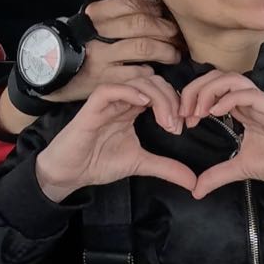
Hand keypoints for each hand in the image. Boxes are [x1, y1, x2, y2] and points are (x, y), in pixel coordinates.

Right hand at [34, 78, 196, 201]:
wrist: (70, 173)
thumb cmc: (99, 162)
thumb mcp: (140, 163)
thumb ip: (166, 167)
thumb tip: (194, 182)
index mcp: (133, 108)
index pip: (160, 90)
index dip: (177, 101)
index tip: (186, 125)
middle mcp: (122, 100)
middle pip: (153, 81)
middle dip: (171, 99)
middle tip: (176, 125)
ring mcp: (107, 102)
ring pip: (136, 81)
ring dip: (157, 97)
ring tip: (165, 121)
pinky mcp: (92, 108)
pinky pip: (110, 89)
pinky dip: (129, 91)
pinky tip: (143, 104)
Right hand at [48, 0, 183, 102]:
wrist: (48, 72)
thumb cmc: (77, 44)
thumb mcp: (89, 23)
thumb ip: (114, 14)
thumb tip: (152, 6)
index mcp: (94, 16)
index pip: (130, 3)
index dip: (152, 7)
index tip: (162, 12)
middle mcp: (97, 34)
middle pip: (141, 25)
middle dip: (164, 29)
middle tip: (174, 34)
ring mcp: (101, 58)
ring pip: (143, 48)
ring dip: (165, 50)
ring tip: (174, 54)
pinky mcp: (105, 80)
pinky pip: (137, 72)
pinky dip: (150, 71)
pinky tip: (154, 71)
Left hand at [181, 71, 263, 198]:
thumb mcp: (239, 169)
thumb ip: (217, 175)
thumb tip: (196, 190)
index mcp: (241, 109)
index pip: (213, 88)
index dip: (194, 97)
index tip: (184, 119)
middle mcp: (249, 101)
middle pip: (219, 76)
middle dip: (196, 89)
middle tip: (185, 112)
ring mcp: (261, 103)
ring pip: (233, 78)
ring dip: (210, 90)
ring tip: (199, 112)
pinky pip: (249, 94)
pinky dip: (229, 98)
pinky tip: (215, 112)